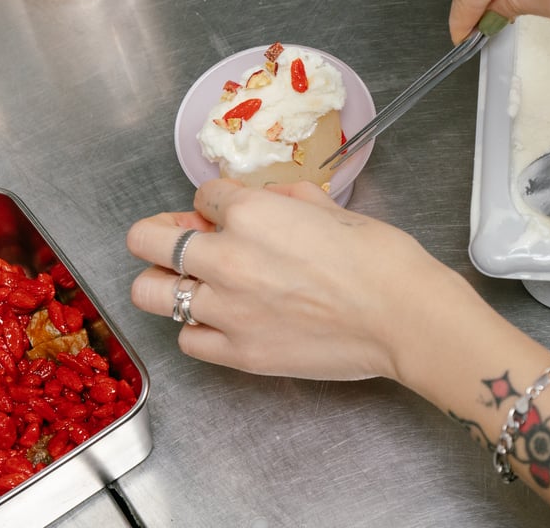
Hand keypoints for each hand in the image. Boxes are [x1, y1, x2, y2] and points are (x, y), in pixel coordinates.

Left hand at [127, 179, 463, 381]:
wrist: (404, 315)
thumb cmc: (380, 258)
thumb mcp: (331, 207)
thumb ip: (284, 197)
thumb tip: (264, 199)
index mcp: (250, 213)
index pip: (202, 195)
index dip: (216, 203)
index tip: (227, 214)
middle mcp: (225, 258)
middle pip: (145, 239)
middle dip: (161, 234)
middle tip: (184, 241)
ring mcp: (226, 310)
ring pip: (149, 293)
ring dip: (168, 282)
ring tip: (194, 284)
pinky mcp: (238, 353)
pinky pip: (187, 339)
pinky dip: (198, 327)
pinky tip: (224, 320)